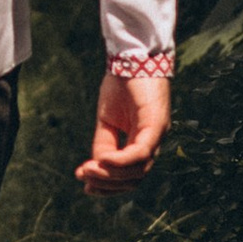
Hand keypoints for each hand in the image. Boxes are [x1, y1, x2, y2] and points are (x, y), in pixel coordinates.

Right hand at [76, 65, 169, 197]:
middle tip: (85, 179)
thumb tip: (94, 167)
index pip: (129, 176)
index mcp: (142, 142)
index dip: (108, 185)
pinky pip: (141, 152)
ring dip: (111, 175)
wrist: (133, 55)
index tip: (86, 185)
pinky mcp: (156, 125)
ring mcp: (157, 135)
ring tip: (89, 170)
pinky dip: (121, 161)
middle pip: (135, 179)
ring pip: (138, 170)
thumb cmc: (122, 84)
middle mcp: (153, 143)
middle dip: (108, 184)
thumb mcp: (107, 119)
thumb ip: (103, 143)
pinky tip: (103, 160)